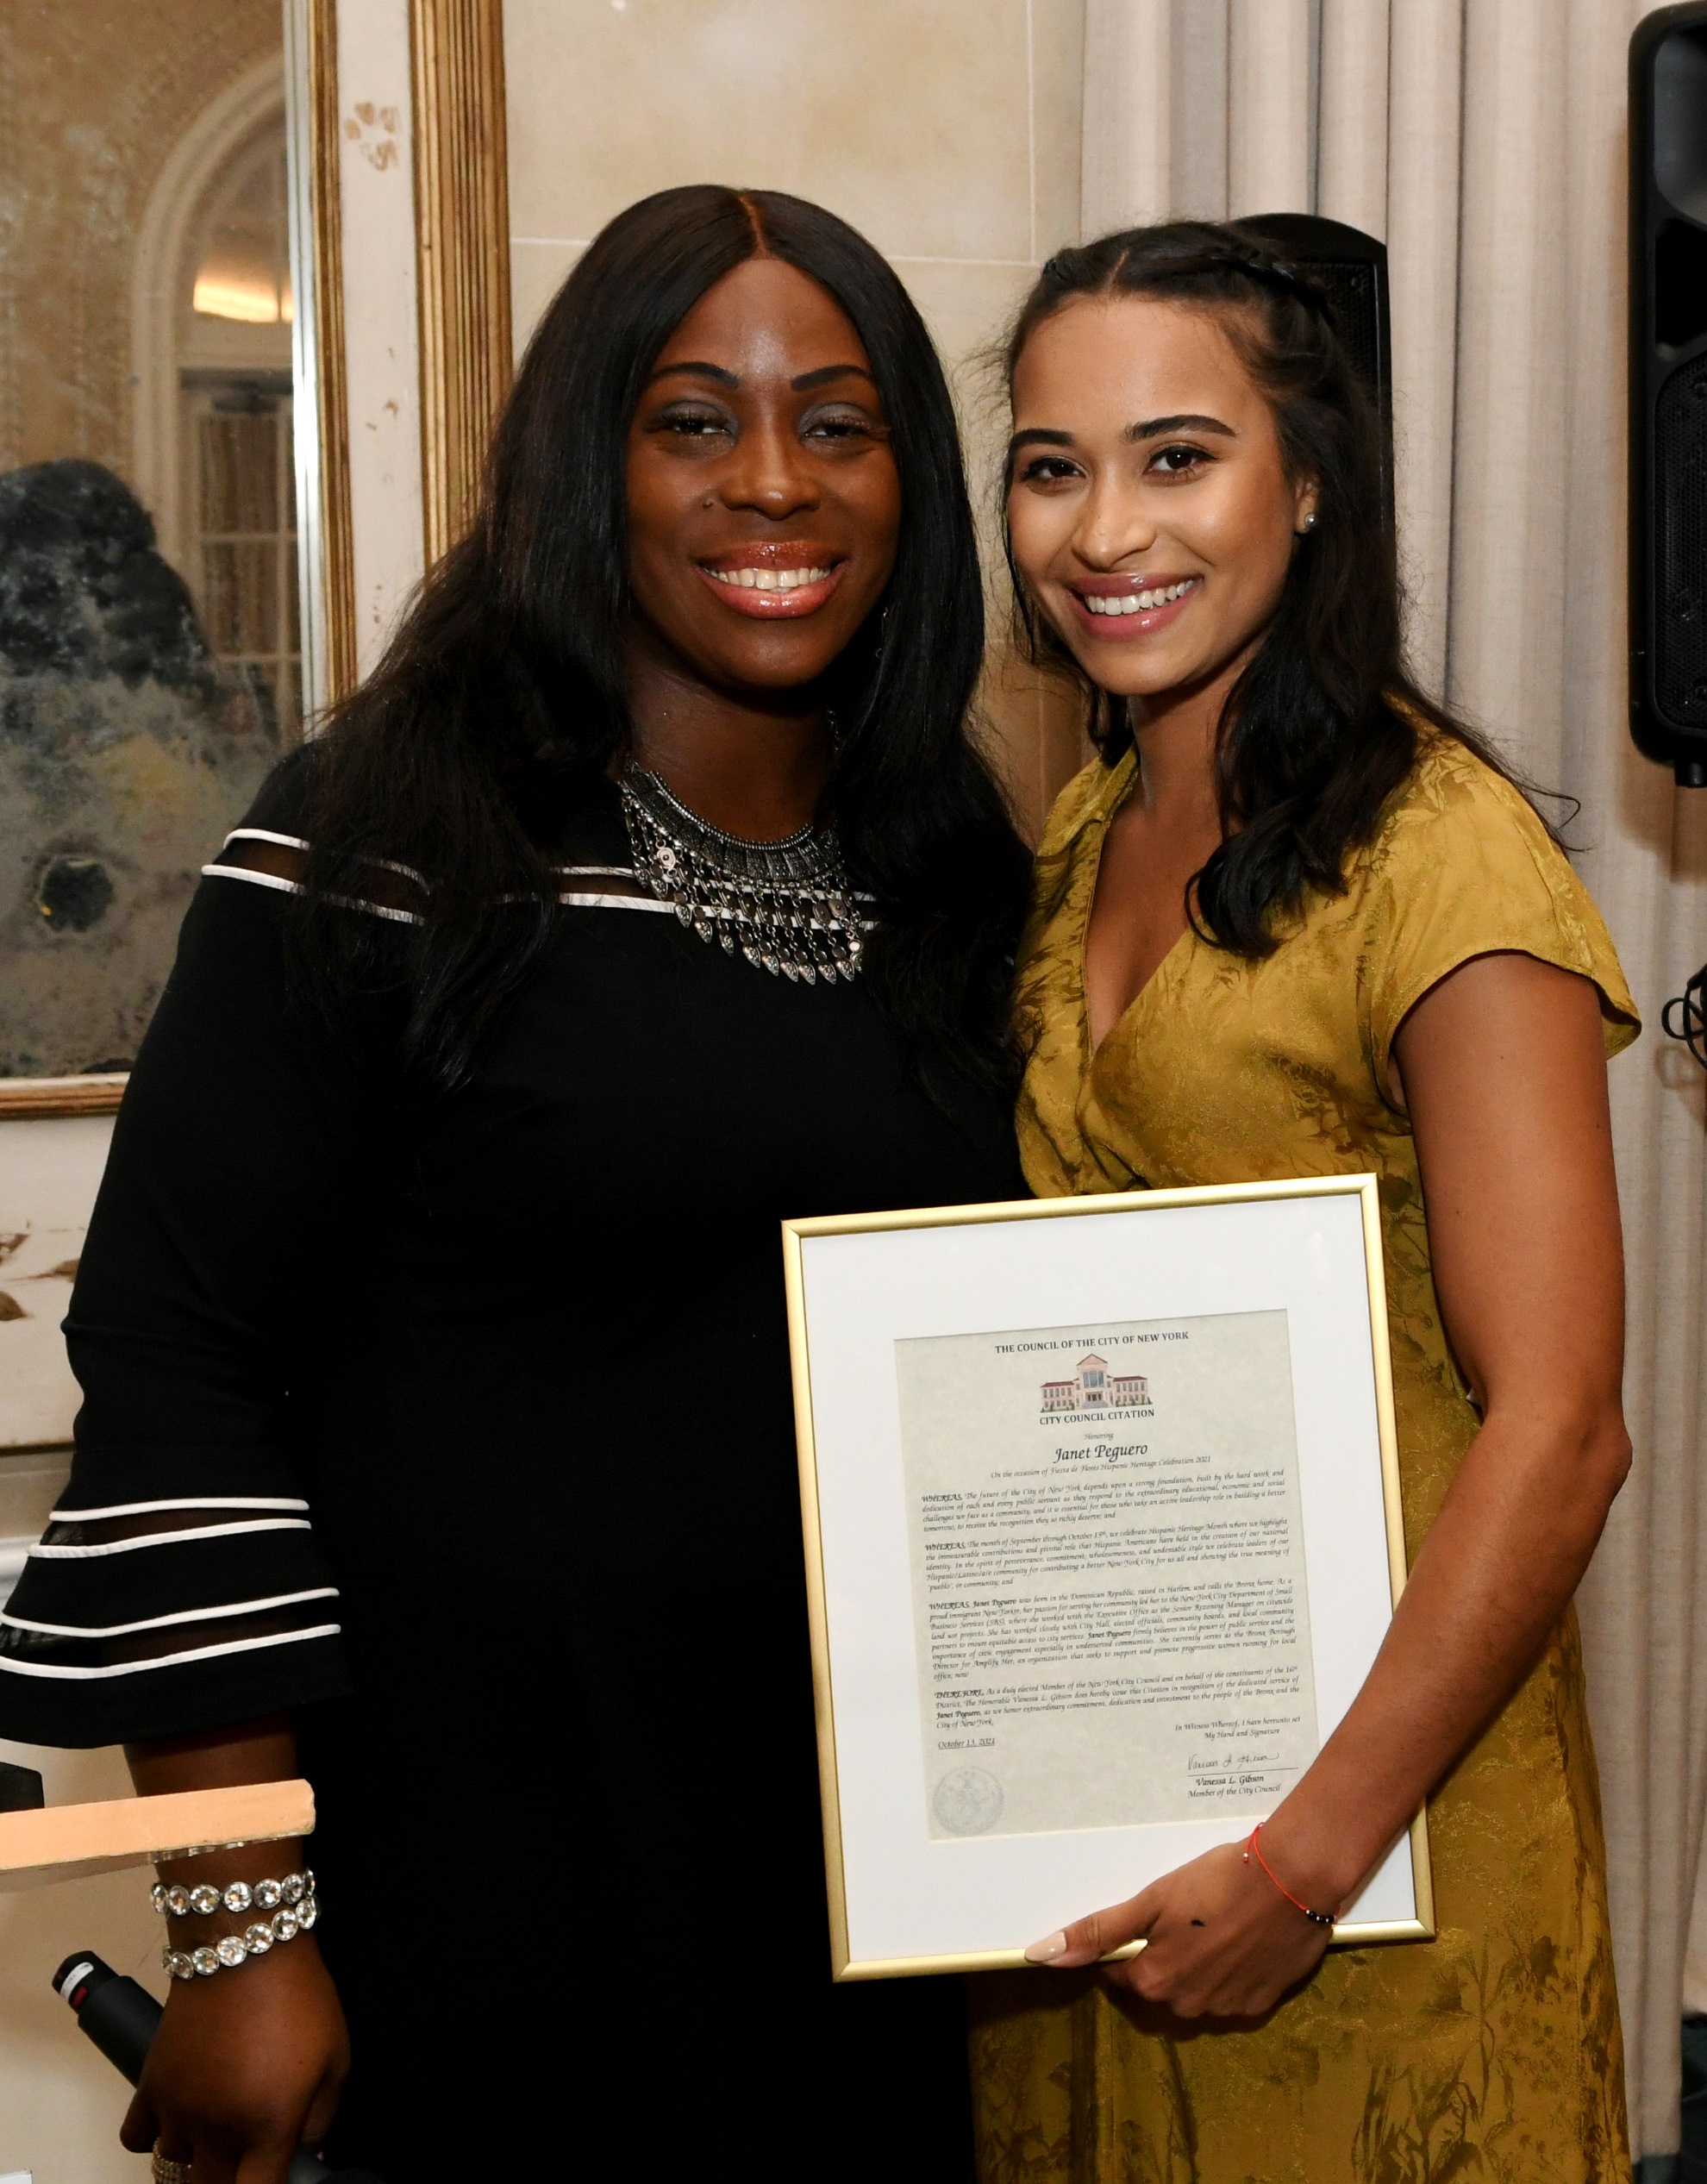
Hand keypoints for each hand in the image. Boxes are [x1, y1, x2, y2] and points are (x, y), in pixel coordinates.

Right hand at [119, 1939, 348, 2183]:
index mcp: (269, 2126)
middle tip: (247, 2156)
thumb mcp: (336, 2057)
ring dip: (196, 2157)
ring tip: (217, 2131)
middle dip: (230, 2179)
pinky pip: (135, 2138)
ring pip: (174, 2167)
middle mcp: (218, 2129)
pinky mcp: (149, 2085)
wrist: (246, 1946)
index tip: (273, 2174)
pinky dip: (153, 2135)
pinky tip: (176, 2117)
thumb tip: (309, 2155)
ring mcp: (177, 2110)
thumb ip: (323, 2117)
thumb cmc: (300, 1998)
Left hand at [1024, 1838, 1331, 2019]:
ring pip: (1195, 1991)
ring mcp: (1228, 2009)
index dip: (1125, 1948)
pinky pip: (1231, 1993)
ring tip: (1214, 1925)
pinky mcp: (1263, 2004)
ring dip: (1195, 1966)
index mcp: (1156, 1982)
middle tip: (1182, 1917)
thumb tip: (1042, 1955)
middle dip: (1161, 1957)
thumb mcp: (1152, 1901)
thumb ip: (1100, 1932)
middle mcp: (1189, 2007)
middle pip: (1158, 1986)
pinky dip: (1230, 1972)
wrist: (1293, 1880)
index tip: (1143, 1922)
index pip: (1119, 1976)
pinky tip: (1241, 1941)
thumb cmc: (1216, 1882)